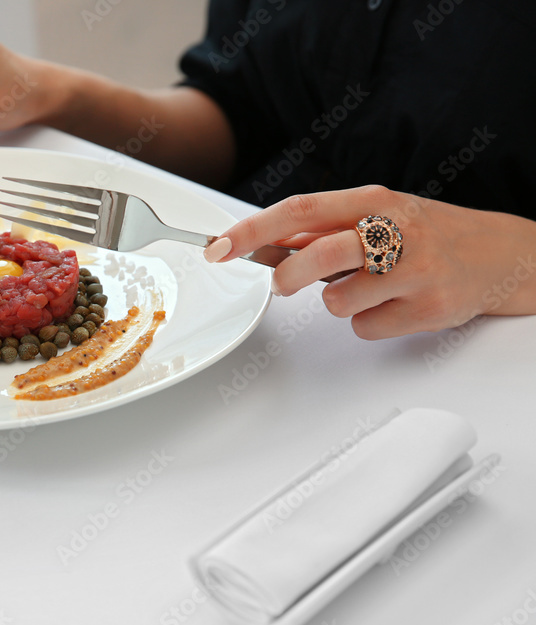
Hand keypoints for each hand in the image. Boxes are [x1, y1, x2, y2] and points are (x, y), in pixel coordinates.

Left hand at [204, 185, 535, 338]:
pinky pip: (367, 328)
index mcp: (373, 200)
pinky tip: (394, 306)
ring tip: (368, 289)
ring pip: (340, 301)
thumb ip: (320, 228)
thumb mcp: (375, 215)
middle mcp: (396, 229)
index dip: (253, 230)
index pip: (300, 209)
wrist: (502, 254)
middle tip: (282, 285)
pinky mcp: (430, 308)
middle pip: (319, 254)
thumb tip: (260, 241)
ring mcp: (416, 271)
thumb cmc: (426, 233)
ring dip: (339, 303)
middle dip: (289, 277)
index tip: (218, 248)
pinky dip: (369, 323)